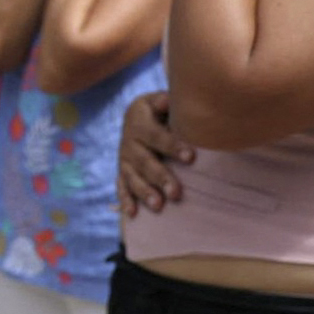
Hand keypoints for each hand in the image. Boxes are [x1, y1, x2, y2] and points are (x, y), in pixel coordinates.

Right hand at [116, 90, 191, 217]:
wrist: (137, 117)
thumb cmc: (160, 110)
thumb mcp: (160, 99)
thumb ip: (166, 101)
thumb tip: (171, 102)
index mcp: (138, 121)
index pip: (156, 135)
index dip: (172, 146)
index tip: (191, 157)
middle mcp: (128, 141)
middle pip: (144, 161)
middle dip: (160, 177)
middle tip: (176, 193)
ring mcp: (124, 159)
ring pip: (133, 177)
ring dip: (144, 192)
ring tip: (158, 205)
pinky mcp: (123, 172)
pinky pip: (122, 187)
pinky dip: (126, 200)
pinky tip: (132, 214)